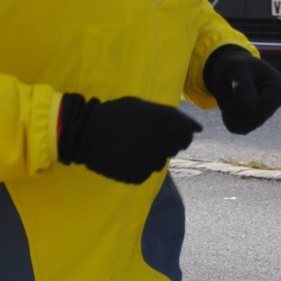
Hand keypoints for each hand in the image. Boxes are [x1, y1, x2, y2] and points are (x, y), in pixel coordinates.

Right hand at [58, 94, 200, 183]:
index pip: (187, 131)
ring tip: (132, 146)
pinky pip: (146, 172)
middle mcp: (156, 139)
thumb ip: (169, 115)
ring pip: (161, 162)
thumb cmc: (115, 115)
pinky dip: (139, 166)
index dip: (185, 133)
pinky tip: (125, 156)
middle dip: (167, 143)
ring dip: (152, 155)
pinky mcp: (136, 175)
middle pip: (176, 147)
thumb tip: (197, 129)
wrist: (84, 132)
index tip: (177, 133)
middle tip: (146, 138)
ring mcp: (146, 159)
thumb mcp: (140, 106)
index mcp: (158, 119)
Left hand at [203, 47, 280, 134]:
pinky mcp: (257, 121)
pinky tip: (231, 103)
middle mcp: (277, 102)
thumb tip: (252, 109)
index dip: (238, 102)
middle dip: (233, 108)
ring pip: (243, 126)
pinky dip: (229, 118)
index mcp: (277, 86)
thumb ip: (243, 86)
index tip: (232, 86)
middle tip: (228, 90)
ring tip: (230, 95)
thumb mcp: (235, 69)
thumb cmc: (234, 65)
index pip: (256, 108)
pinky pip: (238, 129)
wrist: (230, 69)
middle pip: (251, 119)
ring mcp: (268, 113)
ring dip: (229, 113)